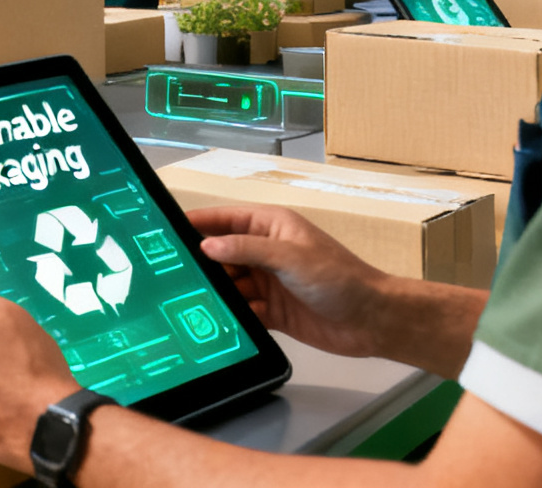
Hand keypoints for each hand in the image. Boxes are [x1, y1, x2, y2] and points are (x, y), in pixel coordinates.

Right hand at [190, 204, 394, 359]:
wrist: (373, 321)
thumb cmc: (342, 279)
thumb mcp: (291, 257)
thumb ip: (247, 248)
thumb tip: (208, 245)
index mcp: (272, 227)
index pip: (225, 219)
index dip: (198, 223)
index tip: (167, 229)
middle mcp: (267, 252)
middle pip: (223, 255)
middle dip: (202, 264)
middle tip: (171, 273)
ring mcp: (269, 283)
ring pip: (230, 285)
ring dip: (216, 293)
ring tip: (189, 300)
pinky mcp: (274, 312)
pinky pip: (243, 311)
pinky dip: (231, 316)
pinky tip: (217, 322)